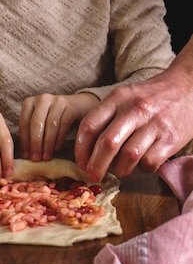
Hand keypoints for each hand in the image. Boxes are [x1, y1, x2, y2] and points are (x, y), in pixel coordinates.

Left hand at [19, 92, 98, 160]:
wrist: (78, 106)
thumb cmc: (54, 118)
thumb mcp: (41, 121)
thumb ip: (32, 133)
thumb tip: (25, 155)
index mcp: (29, 103)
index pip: (24, 123)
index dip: (24, 141)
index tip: (26, 157)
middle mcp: (42, 99)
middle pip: (36, 123)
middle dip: (35, 143)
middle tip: (35, 159)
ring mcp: (57, 101)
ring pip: (50, 124)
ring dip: (47, 143)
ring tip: (46, 157)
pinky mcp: (70, 106)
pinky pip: (63, 124)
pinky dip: (59, 138)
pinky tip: (57, 148)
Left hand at [75, 43, 192, 181]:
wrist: (186, 87)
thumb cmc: (149, 96)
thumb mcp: (124, 96)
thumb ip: (105, 115)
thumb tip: (86, 147)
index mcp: (118, 97)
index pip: (90, 125)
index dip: (81, 149)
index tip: (81, 162)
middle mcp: (135, 109)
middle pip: (107, 143)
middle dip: (96, 165)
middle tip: (93, 176)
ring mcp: (155, 123)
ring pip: (129, 156)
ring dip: (120, 170)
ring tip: (119, 170)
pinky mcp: (171, 138)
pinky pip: (150, 162)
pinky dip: (143, 169)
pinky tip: (142, 164)